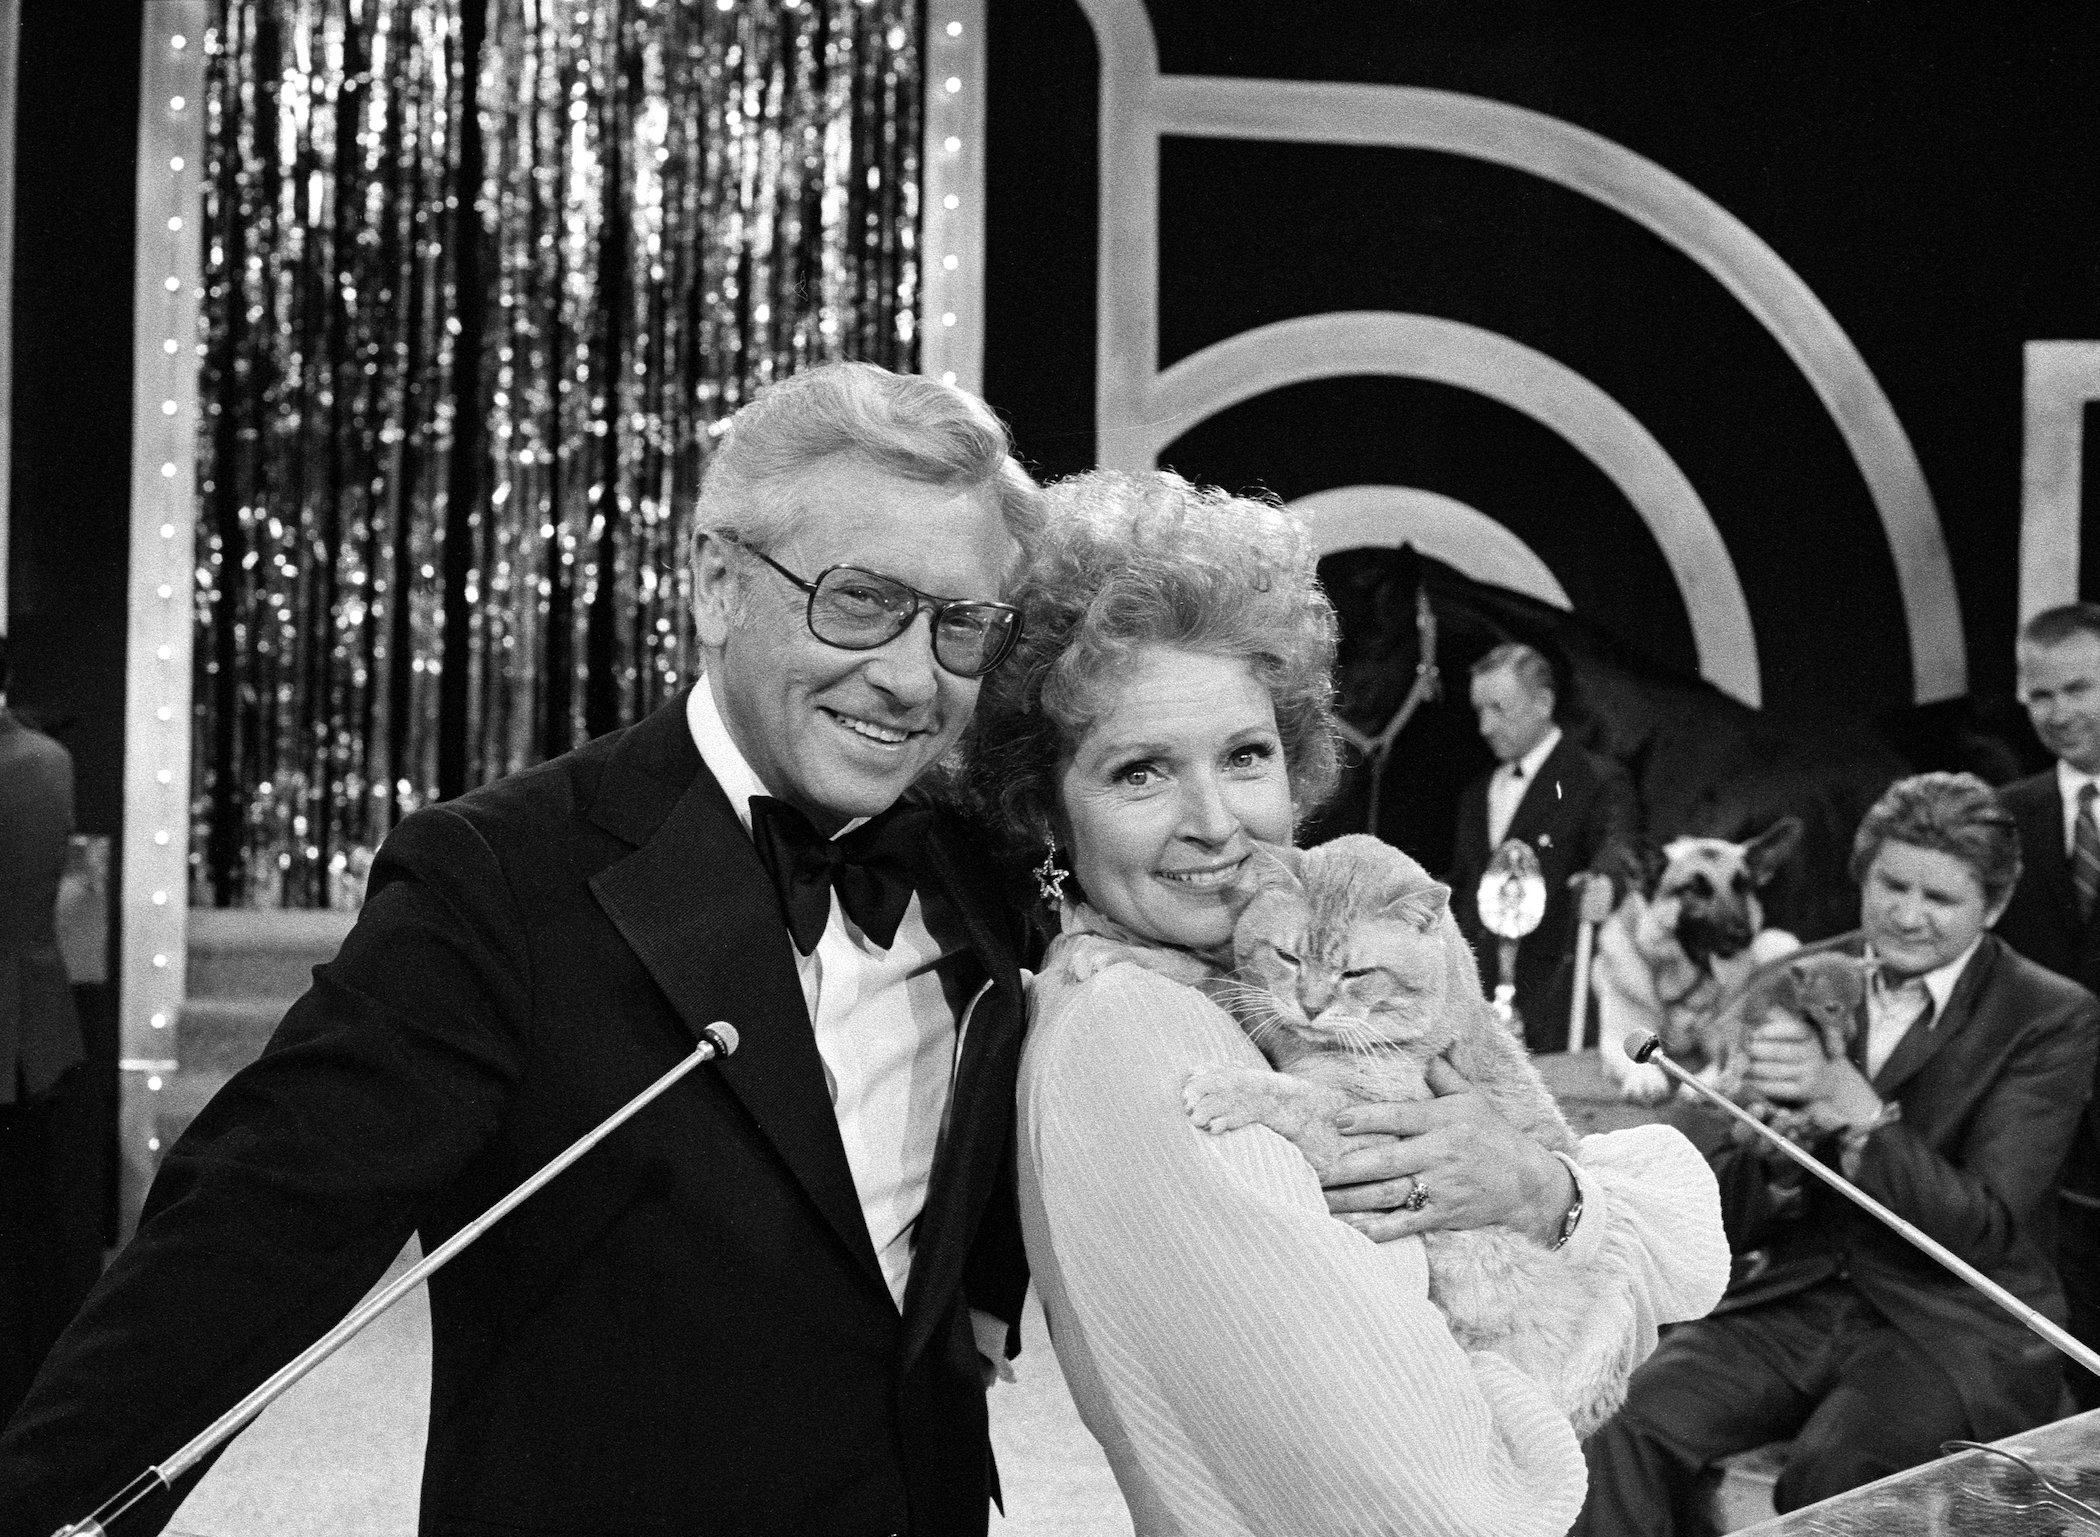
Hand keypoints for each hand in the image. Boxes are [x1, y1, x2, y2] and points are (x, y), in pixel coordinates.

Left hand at [1320, 1057, 1575, 1245]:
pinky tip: (1353, 1229)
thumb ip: (1444, 1075)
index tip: (1337, 1122)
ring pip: (1390, 1194)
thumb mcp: (1473, 1099)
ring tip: (1320, 1198)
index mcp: (1444, 1121)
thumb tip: (1428, 1049)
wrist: (1528, 1182)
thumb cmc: (1494, 1135)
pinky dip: (1379, 1229)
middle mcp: (1440, 1153)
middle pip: (1388, 1161)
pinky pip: (1406, 1223)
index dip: (1368, 1119)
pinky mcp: (1444, 1215)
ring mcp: (1442, 1187)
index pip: (1400, 1117)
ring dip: (1353, 1199)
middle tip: (1315, 1169)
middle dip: (1348, 1167)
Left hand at [1743, 1015, 1880, 1131]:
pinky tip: (1748, 1080)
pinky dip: (1759, 1084)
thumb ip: (1775, 1018)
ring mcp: (1809, 1073)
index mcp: (1808, 1033)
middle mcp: (1811, 1053)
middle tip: (1740, 1049)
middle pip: (1778, 1052)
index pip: (1792, 1030)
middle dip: (1755, 1050)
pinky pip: (1778, 1088)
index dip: (1770, 1031)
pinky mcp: (1804, 1090)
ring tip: (1739, 1064)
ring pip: (1774, 1070)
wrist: (1827, 1077)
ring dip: (1752, 1068)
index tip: (1753, 1033)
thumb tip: (1752, 1012)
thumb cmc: (1800, 1047)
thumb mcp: (1794, 1029)